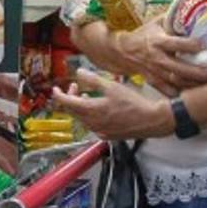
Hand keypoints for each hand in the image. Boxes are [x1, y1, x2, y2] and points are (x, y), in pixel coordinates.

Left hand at [52, 69, 174, 139]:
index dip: (59, 95)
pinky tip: (98, 109)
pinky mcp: (107, 135)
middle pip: (73, 112)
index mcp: (91, 110)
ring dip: (80, 107)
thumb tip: (78, 72)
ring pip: (82, 119)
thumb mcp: (112, 86)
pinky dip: (90, 116)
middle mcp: (92, 123)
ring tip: (86, 96)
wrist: (151, 120)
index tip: (55, 89)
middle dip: (71, 98)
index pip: (67, 103)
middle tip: (75, 87)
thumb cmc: (133, 103)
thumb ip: (93, 79)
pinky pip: (92, 125)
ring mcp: (100, 131)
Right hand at [114, 21, 206, 95]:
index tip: (205, 45)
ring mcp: (155, 72)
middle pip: (180, 68)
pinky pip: (168, 91)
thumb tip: (192, 13)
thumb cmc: (144, 35)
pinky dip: (179, 93)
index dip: (192, 45)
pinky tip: (191, 92)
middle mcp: (158, 58)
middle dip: (197, 72)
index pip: (177, 44)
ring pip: (176, 82)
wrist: (123, 51)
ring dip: (192, 83)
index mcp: (159, 42)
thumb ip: (173, 20)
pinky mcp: (153, 81)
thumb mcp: (156, 24)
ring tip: (206, 82)